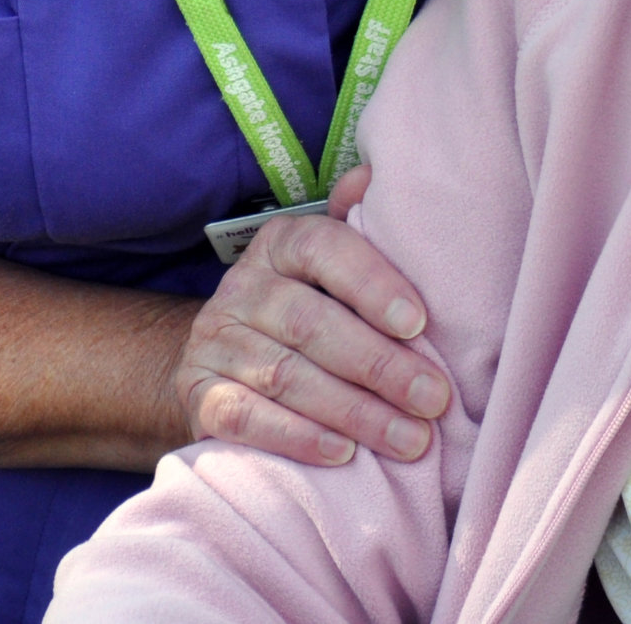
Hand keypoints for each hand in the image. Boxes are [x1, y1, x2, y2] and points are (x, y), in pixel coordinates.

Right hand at [171, 167, 449, 465]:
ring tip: (409, 439)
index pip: (322, 248)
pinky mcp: (196, 395)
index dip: (371, 283)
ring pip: (284, 375)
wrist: (224, 364)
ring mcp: (214, 342)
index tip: (420, 323)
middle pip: (310, 323)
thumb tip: (375, 176)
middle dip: (379, 365)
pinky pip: (243, 417)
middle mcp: (241, 287)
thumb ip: (358, 229)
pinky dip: (294, 437)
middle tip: (433, 399)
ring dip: (353, 411)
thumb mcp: (332, 268)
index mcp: (280, 244)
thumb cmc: (307, 311)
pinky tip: (342, 454)